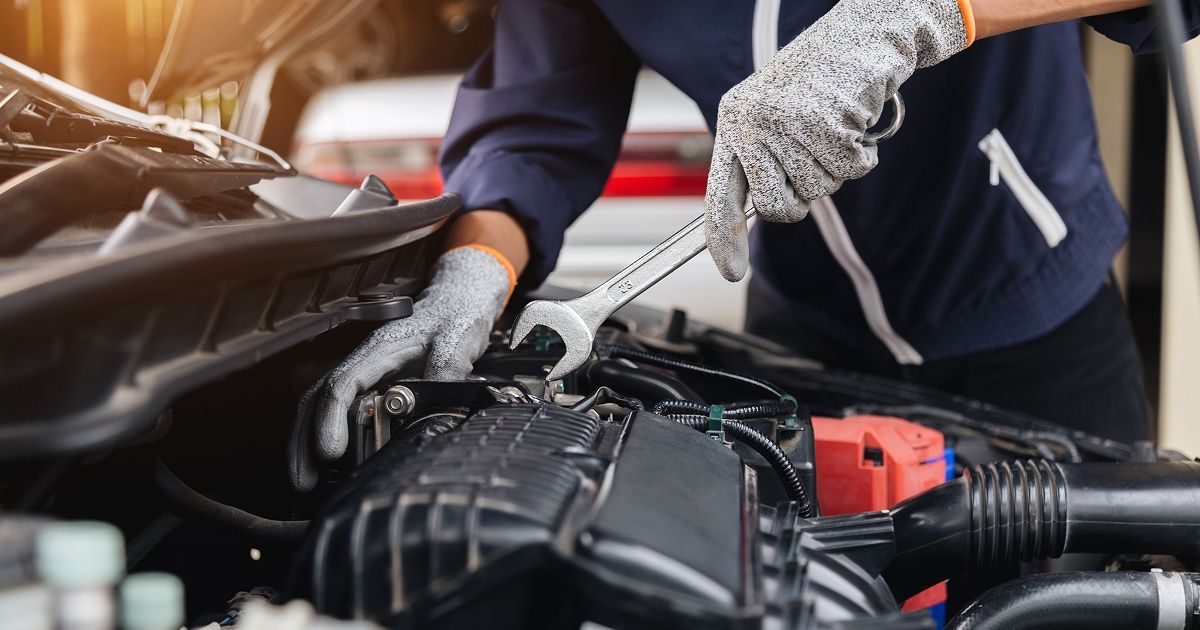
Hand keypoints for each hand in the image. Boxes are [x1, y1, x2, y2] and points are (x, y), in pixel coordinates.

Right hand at [288, 245, 514, 490]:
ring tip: (305, 480)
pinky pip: (339, 408)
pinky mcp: (373, 383)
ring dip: (307, 441)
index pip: (342, 385)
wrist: (459, 301)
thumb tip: (430, 410)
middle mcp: (363, 361)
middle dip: (304, 440)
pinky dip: (325, 433)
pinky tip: (325, 461)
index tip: (329, 452)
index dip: (330, 419)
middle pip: (318, 399)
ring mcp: (365, 372)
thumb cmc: (456, 318)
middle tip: (302, 480)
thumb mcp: (456, 344)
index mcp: (379, 350)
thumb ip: (444, 375)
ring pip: (321, 405)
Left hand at [703, 0, 972, 280]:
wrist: (864, 33)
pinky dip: (861, 154)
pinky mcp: (826, 121)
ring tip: (834, 126)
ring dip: (836, 167)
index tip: (730, 272)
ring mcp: (788, 123)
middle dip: (801, 197)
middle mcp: (753, 122)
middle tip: (813, 159)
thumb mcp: (775, 115)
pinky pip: (850, 171)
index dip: (722, 238)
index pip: (719, 194)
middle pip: (776, 207)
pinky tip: (854, 121)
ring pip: (818, 191)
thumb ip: (760, 160)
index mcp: (734, 121)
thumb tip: (758, 214)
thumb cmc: (820, 81)